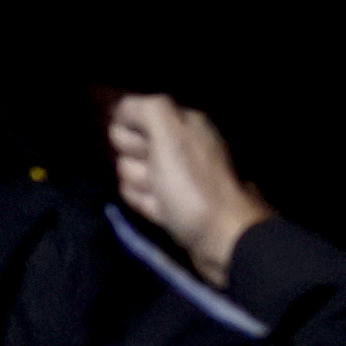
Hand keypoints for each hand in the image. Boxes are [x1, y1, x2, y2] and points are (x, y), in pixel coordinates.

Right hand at [106, 94, 274, 283]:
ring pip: (131, 174)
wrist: (223, 237)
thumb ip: (147, 110)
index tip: (145, 148)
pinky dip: (148, 205)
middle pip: (128, 148)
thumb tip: (123, 107)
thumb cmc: (193, 183)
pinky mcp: (170, 204)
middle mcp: (179, 145)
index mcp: (183, 123)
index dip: (129, 134)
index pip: (131, 116)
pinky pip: (141, 198)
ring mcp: (175, 176)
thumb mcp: (171, 135)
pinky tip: (163, 212)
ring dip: (141, 187)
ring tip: (164, 198)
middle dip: (134, 163)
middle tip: (156, 176)